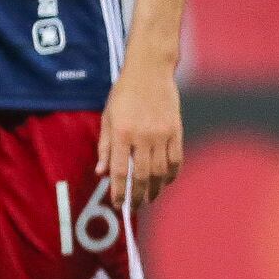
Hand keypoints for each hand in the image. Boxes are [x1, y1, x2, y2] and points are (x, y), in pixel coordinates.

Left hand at [97, 67, 184, 206]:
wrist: (150, 71)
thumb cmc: (124, 94)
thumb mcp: (108, 118)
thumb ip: (105, 147)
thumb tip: (101, 173)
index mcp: (122, 133)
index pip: (120, 170)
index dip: (119, 191)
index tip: (118, 204)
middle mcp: (143, 136)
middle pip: (143, 175)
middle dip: (138, 195)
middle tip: (135, 207)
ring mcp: (162, 134)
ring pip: (161, 171)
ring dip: (156, 189)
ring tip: (151, 197)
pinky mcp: (176, 130)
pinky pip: (176, 160)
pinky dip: (172, 174)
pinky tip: (166, 181)